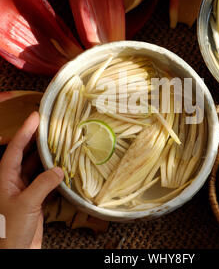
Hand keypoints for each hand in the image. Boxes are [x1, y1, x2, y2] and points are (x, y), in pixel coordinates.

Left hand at [0, 112, 63, 248]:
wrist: (15, 252)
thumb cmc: (9, 231)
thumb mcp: (26, 204)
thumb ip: (43, 184)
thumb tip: (59, 169)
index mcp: (4, 178)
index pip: (15, 148)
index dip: (25, 131)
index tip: (36, 116)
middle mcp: (13, 180)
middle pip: (25, 153)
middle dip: (35, 139)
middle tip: (49, 125)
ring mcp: (24, 189)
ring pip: (35, 165)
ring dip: (46, 154)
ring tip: (58, 142)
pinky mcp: (34, 198)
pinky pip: (44, 179)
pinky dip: (53, 171)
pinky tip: (62, 165)